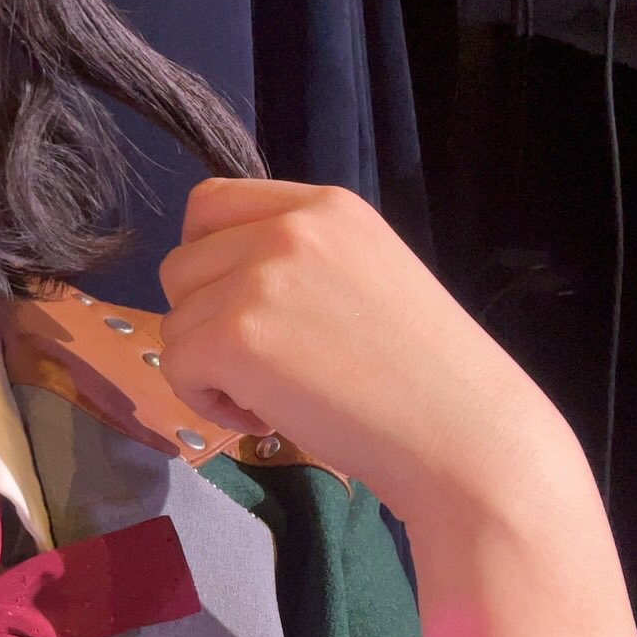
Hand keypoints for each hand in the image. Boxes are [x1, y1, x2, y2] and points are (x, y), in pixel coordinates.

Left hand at [156, 178, 565, 521]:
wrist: (462, 433)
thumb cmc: (426, 373)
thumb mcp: (368, 273)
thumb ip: (300, 260)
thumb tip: (225, 280)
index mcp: (324, 206)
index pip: (212, 203)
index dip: (203, 255)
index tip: (228, 303)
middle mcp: (286, 230)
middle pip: (181, 264)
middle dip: (203, 319)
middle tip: (259, 366)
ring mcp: (256, 281)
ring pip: (174, 320)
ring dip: (207, 367)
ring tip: (270, 397)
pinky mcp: (233, 338)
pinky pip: (175, 366)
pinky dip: (203, 401)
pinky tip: (260, 418)